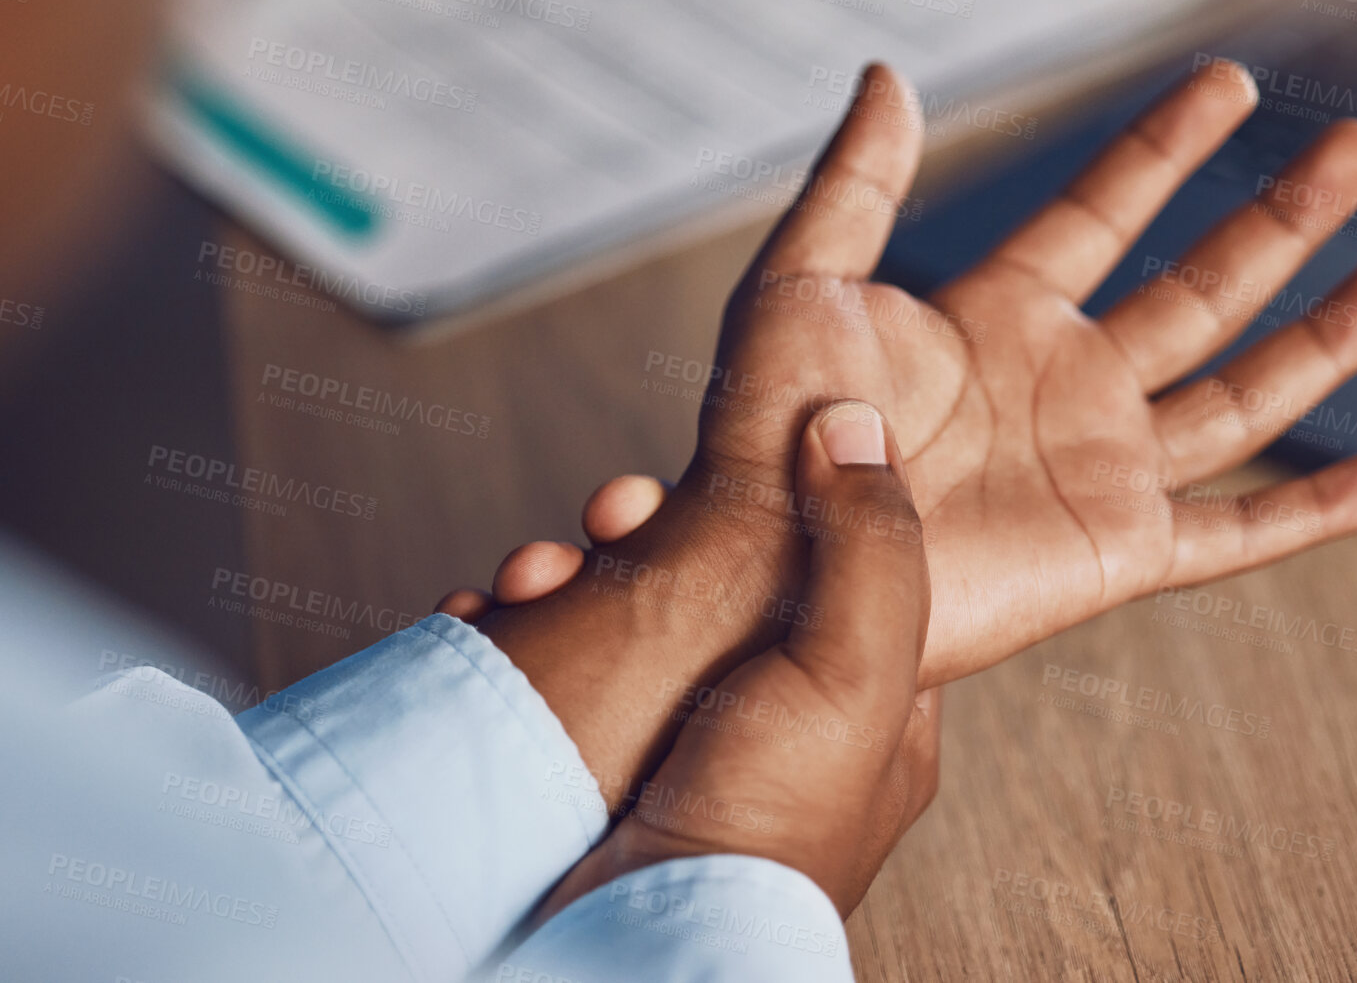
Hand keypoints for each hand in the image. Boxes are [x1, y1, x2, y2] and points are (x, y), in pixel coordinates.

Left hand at [479, 59, 1356, 805]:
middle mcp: (1064, 384)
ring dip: (1328, 336)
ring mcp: (1098, 467)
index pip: (1105, 210)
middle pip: (1202, 285)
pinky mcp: (1117, 553)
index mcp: (1000, 315)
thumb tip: (886, 75)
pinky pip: (1239, 532)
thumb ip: (856, 182)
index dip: (1165, 146)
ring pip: (1245, 391)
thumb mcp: (802, 281)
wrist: (776, 561)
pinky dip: (1319, 511)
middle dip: (1283, 216)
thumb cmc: (764, 430)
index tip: (1227, 82)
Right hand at [540, 400, 939, 920]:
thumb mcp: (852, 675)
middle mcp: (780, 734)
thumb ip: (870, 547)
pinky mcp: (599, 774)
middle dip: (645, 536)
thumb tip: (858, 425)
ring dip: (569, 575)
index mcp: (868, 715)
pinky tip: (486, 618)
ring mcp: (685, 756)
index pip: (833, 570)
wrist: (638, 948)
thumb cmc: (761, 836)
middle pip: (719, 588)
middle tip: (604, 515)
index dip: (776, 502)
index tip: (711, 471)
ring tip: (528, 572)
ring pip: (629, 624)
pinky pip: (554, 676)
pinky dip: (515, 636)